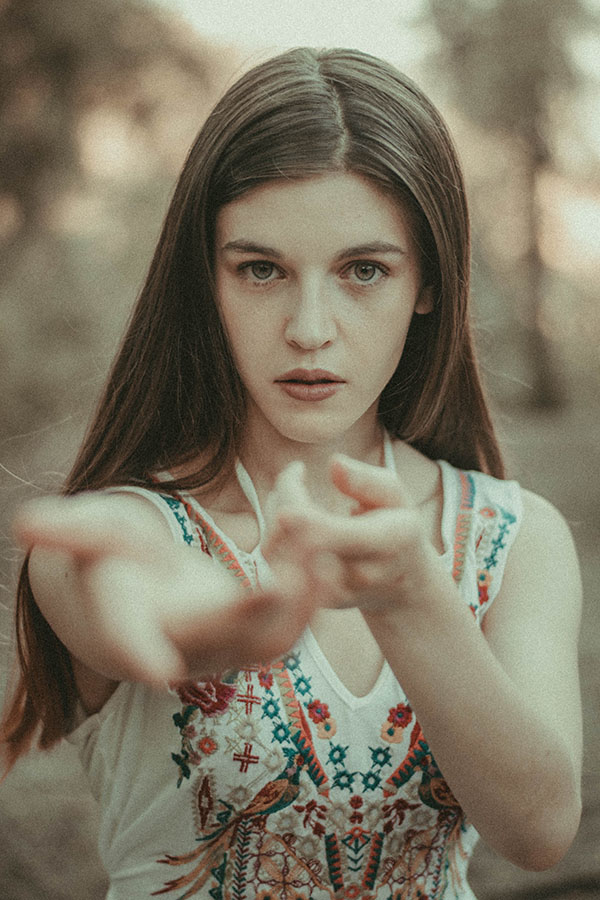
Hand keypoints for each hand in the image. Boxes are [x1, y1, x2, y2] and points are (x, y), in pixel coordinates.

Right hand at [14, 492, 317, 685]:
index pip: (130, 645)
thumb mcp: (91, 537)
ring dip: (302, 598)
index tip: (155, 671)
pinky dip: (311, 588)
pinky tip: (319, 538)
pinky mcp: (258, 631)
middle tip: (293, 569)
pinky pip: (294, 621)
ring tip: (317, 538)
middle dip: (259, 611)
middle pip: (222, 642)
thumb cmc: (114, 561)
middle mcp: (184, 646)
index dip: (138, 654)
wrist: (147, 596)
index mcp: (133, 626)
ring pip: (272, 641)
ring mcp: (226, 645)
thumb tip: (22, 521)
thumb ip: (66, 531)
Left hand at [263, 455, 444, 611]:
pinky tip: (289, 515)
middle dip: (284, 498)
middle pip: (296, 537)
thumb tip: (334, 463)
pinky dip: (275, 535)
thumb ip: (367, 480)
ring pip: (280, 552)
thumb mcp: (396, 496)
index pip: (327, 528)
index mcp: (386, 541)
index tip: (298, 468)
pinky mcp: (314, 600)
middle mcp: (360, 573)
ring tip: (291, 491)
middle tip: (294, 475)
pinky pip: (279, 565)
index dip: (297, 498)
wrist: (402, 583)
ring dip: (275, 514)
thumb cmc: (397, 527)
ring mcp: (335, 592)